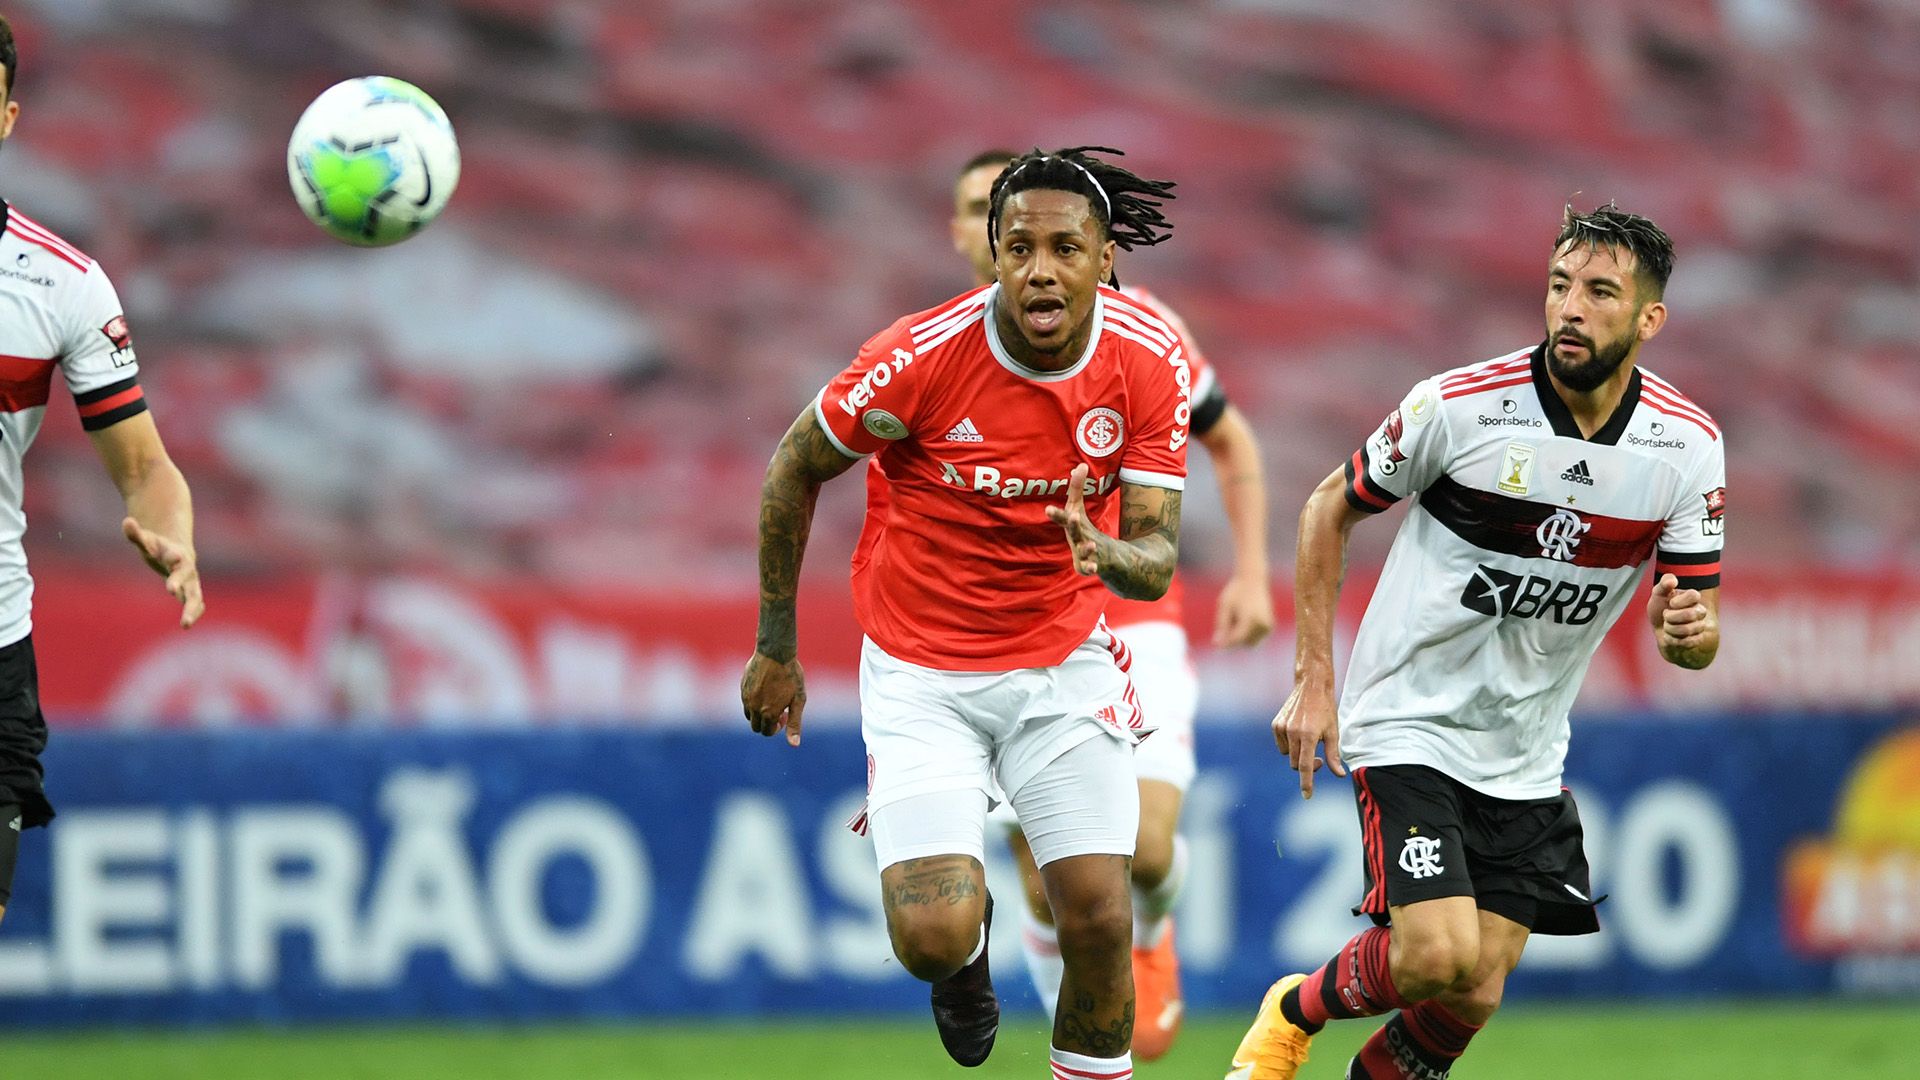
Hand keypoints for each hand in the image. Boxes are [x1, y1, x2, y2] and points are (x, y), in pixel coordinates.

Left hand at [123, 517, 202, 628]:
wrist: (176, 552)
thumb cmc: (158, 546)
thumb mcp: (145, 540)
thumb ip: (136, 533)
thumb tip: (127, 522)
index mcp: (176, 555)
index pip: (175, 556)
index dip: (175, 557)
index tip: (174, 557)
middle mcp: (186, 569)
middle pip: (186, 578)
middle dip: (179, 584)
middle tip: (170, 591)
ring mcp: (190, 582)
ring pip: (195, 596)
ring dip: (191, 609)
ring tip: (184, 625)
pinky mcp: (189, 592)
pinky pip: (195, 603)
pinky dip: (194, 612)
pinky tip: (186, 624)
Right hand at [742, 650, 805, 746]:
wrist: (775, 653)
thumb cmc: (791, 676)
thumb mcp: (798, 700)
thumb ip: (794, 723)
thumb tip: (794, 745)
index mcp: (768, 713)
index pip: (767, 732)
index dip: (777, 727)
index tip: (785, 714)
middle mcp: (754, 708)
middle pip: (756, 727)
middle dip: (767, 723)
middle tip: (779, 708)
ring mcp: (746, 697)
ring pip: (749, 715)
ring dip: (759, 713)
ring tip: (771, 698)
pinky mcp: (742, 687)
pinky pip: (745, 701)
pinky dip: (753, 701)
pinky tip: (765, 688)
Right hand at [1045, 463, 1105, 575]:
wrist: (1088, 554)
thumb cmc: (1080, 528)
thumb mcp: (1077, 508)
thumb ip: (1077, 487)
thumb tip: (1081, 465)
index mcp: (1071, 523)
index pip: (1063, 516)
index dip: (1056, 513)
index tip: (1048, 509)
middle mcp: (1073, 537)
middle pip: (1072, 531)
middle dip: (1071, 524)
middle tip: (1074, 515)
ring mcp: (1079, 553)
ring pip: (1082, 550)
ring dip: (1085, 548)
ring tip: (1091, 545)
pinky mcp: (1086, 566)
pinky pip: (1087, 568)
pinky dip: (1089, 568)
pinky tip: (1094, 568)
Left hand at [1213, 573, 1274, 646]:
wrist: (1253, 580)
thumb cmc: (1236, 592)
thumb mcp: (1224, 606)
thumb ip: (1221, 625)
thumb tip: (1217, 644)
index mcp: (1251, 617)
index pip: (1237, 638)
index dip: (1225, 642)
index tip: (1215, 641)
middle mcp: (1262, 623)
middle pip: (1243, 642)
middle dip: (1233, 637)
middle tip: (1229, 621)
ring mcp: (1267, 626)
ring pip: (1249, 643)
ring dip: (1240, 636)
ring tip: (1237, 618)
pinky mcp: (1269, 627)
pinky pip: (1254, 639)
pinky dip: (1247, 634)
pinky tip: (1244, 619)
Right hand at [1273, 678, 1344, 798]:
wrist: (1311, 686)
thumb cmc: (1326, 709)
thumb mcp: (1333, 731)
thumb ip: (1334, 755)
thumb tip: (1339, 774)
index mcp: (1309, 735)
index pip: (1305, 766)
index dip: (1307, 782)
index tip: (1307, 795)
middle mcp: (1293, 732)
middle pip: (1296, 764)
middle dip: (1307, 766)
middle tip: (1319, 759)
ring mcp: (1282, 728)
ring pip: (1288, 755)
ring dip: (1297, 754)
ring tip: (1308, 740)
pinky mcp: (1276, 724)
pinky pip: (1281, 744)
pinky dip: (1289, 744)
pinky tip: (1298, 732)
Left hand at [1649, 573, 1710, 649]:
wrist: (1660, 630)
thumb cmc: (1660, 608)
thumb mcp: (1658, 594)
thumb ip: (1664, 584)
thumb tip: (1672, 580)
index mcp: (1692, 598)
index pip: (1694, 595)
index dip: (1680, 601)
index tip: (1671, 603)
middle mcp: (1700, 611)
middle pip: (1691, 614)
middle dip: (1671, 617)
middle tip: (1666, 615)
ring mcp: (1699, 626)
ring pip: (1687, 630)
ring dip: (1670, 629)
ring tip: (1667, 626)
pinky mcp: (1697, 640)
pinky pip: (1686, 642)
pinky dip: (1672, 640)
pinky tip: (1670, 636)